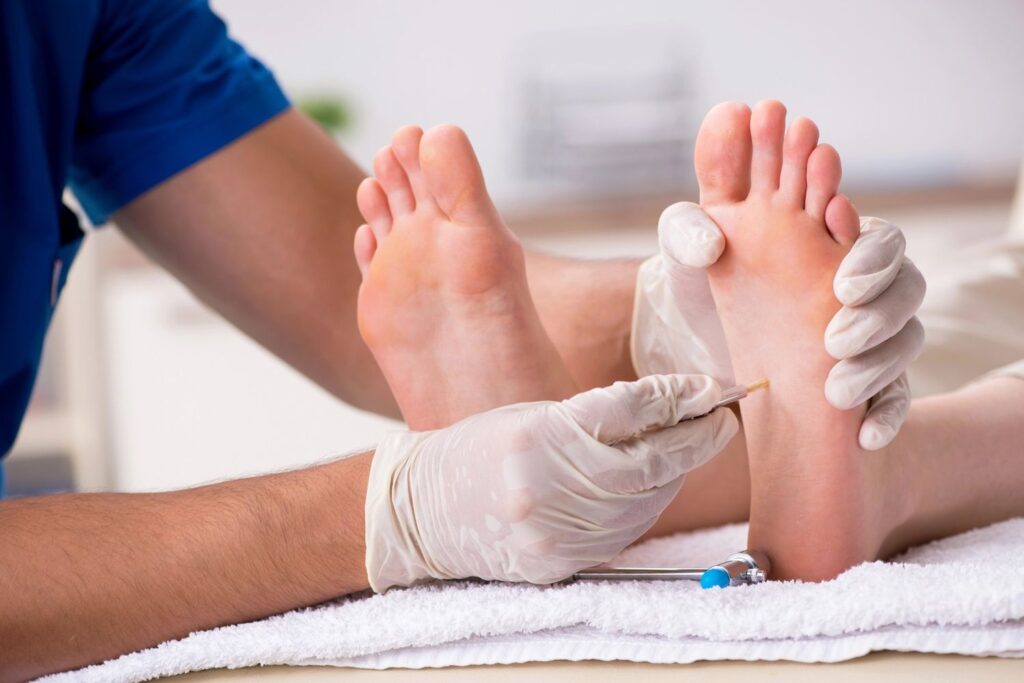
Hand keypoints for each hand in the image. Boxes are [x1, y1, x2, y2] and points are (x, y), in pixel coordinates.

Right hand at [364, 374, 737, 590]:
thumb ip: (598, 416)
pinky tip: (653, 485)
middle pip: (649, 462)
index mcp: (538, 433)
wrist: (423, 511)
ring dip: (676, 473)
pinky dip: (647, 506)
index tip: (710, 388)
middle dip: (695, 438)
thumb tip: (670, 410)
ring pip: (646, 502)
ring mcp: (553, 531)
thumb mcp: (534, 414)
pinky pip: (623, 533)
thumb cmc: (479, 451)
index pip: (629, 411)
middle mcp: (547, 485)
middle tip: (722, 417)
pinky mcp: (558, 562)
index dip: (678, 398)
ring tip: (690, 448)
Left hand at [632, 202, 925, 449]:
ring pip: (904, 342)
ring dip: (878, 368)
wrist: (689, 332)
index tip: (842, 287)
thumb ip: (689, 234)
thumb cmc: (697, 277)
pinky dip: (887, 413)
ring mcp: (869, 332)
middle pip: (906, 290)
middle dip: (878, 318)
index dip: (873, 259)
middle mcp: (863, 284)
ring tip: (837, 394)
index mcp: (833, 238)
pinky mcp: (864, 377)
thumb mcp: (683, 251)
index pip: (882, 240)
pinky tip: (866, 435)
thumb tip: (710, 245)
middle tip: (835, 344)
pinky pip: (896, 395)